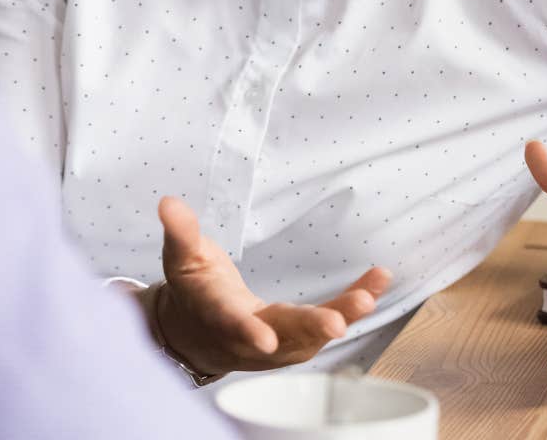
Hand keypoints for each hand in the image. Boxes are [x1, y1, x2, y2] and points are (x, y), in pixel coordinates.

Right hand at [148, 195, 391, 376]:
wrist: (200, 333)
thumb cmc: (193, 291)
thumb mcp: (181, 258)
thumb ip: (180, 232)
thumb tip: (168, 203)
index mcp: (217, 316)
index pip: (229, 324)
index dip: (245, 332)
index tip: (263, 339)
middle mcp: (250, 337)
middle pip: (282, 336)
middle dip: (309, 329)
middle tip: (337, 325)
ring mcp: (278, 343)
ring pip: (312, 335)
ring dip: (342, 316)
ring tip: (367, 297)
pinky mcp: (300, 338)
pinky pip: (331, 321)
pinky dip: (354, 303)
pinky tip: (378, 281)